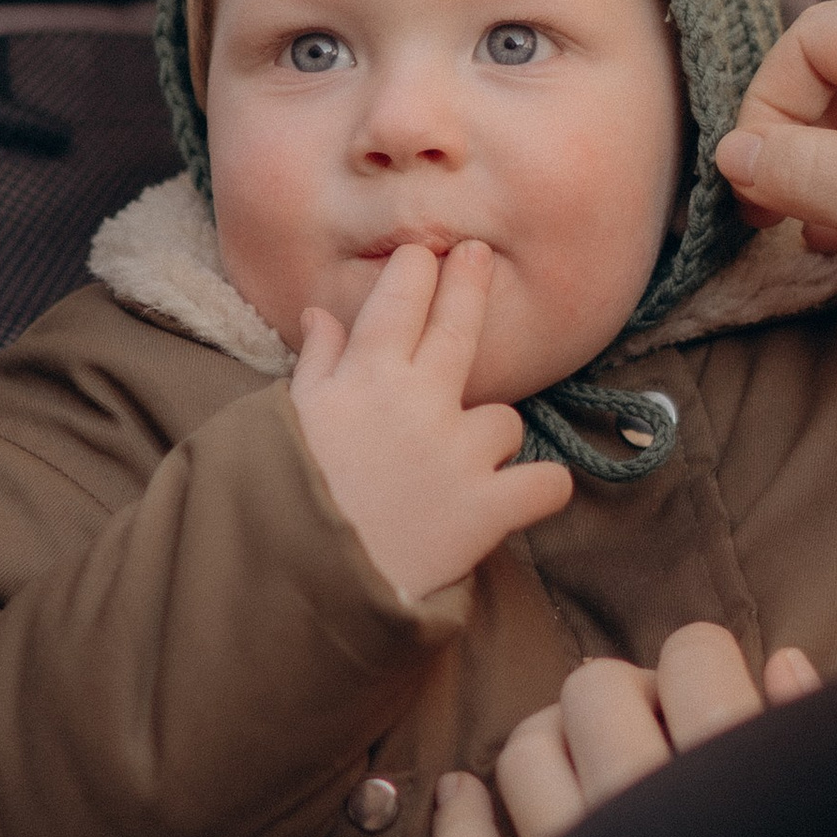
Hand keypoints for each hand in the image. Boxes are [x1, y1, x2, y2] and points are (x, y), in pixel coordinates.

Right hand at [292, 237, 571, 603]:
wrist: (304, 581)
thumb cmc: (291, 498)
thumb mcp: (291, 421)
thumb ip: (317, 365)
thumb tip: (319, 313)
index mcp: (364, 379)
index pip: (401, 300)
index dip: (418, 270)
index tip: (427, 254)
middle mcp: (417, 402)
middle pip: (459, 326)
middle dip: (470, 281)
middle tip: (478, 255)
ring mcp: (457, 453)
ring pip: (504, 422)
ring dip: (488, 440)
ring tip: (454, 474)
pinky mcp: (487, 508)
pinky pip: (546, 482)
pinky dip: (539, 490)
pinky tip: (519, 496)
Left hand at [432, 623, 836, 836]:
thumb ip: (821, 757)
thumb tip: (775, 664)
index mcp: (746, 784)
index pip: (694, 654)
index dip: (707, 663)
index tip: (718, 698)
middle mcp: (647, 815)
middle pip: (598, 691)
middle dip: (630, 694)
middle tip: (660, 739)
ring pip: (524, 756)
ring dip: (553, 739)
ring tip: (584, 766)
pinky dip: (460, 812)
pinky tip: (472, 797)